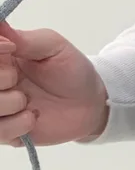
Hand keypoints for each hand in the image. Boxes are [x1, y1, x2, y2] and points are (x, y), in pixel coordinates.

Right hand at [0, 20, 108, 146]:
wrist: (90, 104)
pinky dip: (15, 125)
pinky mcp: (6, 131)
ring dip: (7, 103)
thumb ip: (24, 38)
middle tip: (17, 79)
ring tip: (27, 101)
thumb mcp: (52, 46)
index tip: (11, 50)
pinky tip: (31, 118)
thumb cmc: (71, 70)